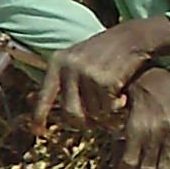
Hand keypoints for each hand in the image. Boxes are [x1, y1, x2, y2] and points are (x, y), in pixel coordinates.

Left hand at [33, 17, 169, 131]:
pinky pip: (108, 107)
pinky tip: (123, 95)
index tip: (38, 132)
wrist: (131, 37)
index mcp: (57, 62)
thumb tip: (52, 111)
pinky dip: (117, 106)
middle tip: (92, 124)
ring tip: (113, 98)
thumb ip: (65, 81)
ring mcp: (87, 73)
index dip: (39, 116)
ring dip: (104, 111)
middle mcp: (69, 68)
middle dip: (82, 123)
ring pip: (93, 112)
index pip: (44, 96)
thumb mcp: (77, 59)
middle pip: (71, 113)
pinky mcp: (105, 80)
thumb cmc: (104, 52)